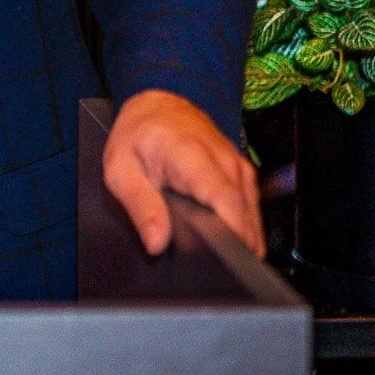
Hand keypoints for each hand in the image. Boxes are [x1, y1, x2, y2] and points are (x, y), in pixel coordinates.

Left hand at [103, 89, 262, 258]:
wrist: (157, 104)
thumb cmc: (137, 135)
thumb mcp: (121, 170)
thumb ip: (141, 207)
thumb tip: (157, 244)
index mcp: (193, 155)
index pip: (226, 200)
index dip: (232, 234)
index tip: (227, 260)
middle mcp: (224, 160)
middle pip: (245, 214)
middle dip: (235, 247)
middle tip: (213, 270)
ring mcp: (238, 166)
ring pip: (252, 215)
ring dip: (241, 240)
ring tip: (219, 259)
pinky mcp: (243, 174)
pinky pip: (250, 208)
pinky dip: (243, 227)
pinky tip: (227, 242)